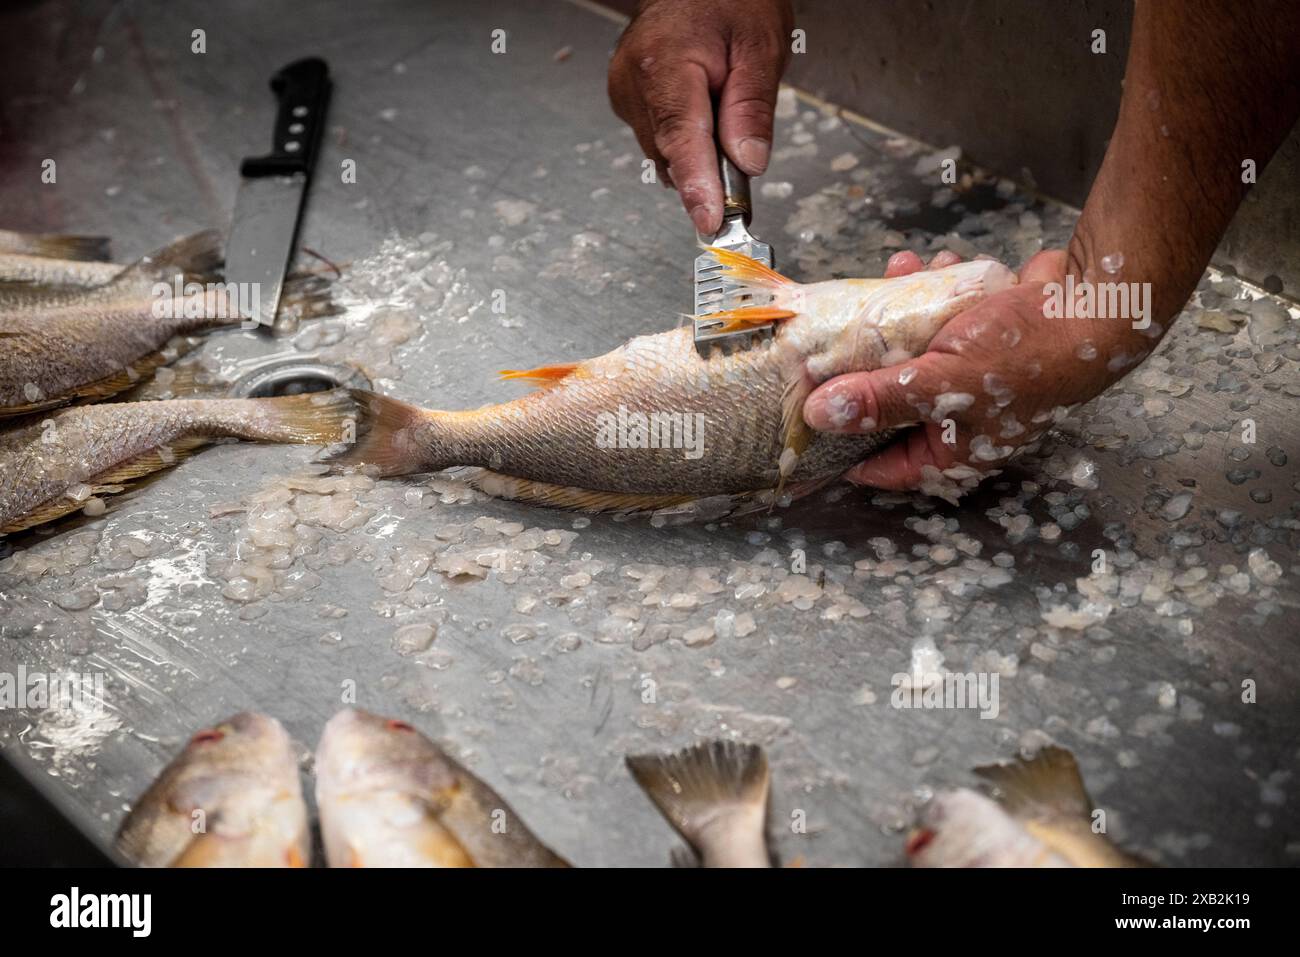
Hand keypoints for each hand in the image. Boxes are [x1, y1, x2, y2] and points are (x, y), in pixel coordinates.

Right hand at [608, 0, 792, 234]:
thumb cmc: (729, 0)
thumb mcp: (761, 46)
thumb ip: (752, 108)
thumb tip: (749, 163)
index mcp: (664, 62)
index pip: (680, 138)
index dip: (697, 185)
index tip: (710, 220)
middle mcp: (634, 81)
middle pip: (673, 153)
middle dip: (711, 169)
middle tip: (746, 156)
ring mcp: (625, 93)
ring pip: (666, 152)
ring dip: (699, 153)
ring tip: (724, 109)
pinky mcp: (627, 102)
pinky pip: (659, 140)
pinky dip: (686, 141)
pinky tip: (703, 113)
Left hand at [802, 249, 1148, 496]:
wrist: (1096, 302)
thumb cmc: (1029, 354)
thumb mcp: (942, 381)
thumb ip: (881, 400)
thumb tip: (820, 416)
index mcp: (952, 452)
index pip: (881, 466)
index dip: (840, 445)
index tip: (801, 418)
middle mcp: (957, 422)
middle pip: (887, 403)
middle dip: (862, 364)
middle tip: (833, 337)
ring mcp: (968, 380)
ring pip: (909, 354)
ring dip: (896, 315)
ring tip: (892, 278)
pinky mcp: (980, 339)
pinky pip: (937, 321)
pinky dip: (928, 293)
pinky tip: (927, 264)